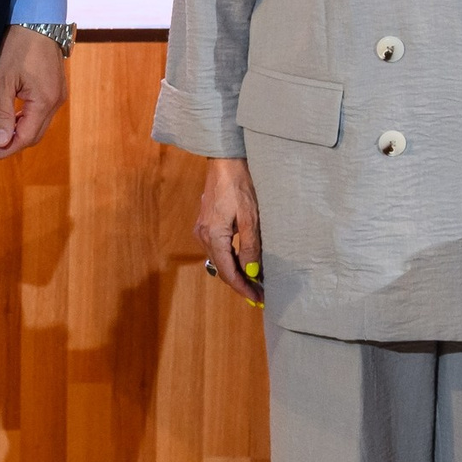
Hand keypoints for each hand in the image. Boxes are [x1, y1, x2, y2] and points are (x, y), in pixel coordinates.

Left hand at [0, 27, 66, 158]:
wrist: (37, 21)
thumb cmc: (18, 46)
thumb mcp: (3, 80)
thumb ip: (1, 112)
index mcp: (45, 101)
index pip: (26, 138)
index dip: (7, 149)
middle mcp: (56, 102)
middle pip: (35, 135)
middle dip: (12, 145)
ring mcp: (58, 95)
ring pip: (39, 125)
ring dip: (19, 133)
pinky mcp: (55, 89)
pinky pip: (41, 113)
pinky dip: (26, 120)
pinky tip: (11, 119)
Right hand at [195, 156, 264, 304]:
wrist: (224, 161)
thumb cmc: (239, 185)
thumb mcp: (250, 217)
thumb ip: (250, 246)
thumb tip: (252, 271)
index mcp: (213, 235)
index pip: (228, 272)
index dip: (243, 288)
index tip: (258, 299)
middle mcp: (203, 235)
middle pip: (222, 268)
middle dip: (240, 283)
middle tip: (260, 294)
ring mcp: (202, 229)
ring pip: (219, 260)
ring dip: (236, 272)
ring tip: (255, 281)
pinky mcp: (206, 224)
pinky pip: (218, 249)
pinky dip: (230, 260)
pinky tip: (243, 262)